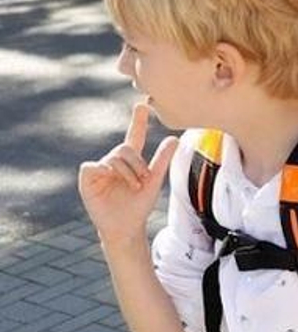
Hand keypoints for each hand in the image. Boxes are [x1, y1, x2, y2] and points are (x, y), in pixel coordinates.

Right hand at [78, 103, 179, 245]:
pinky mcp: (87, 178)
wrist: (126, 226)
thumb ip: (162, 159)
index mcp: (130, 162)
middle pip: (125, 148)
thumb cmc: (139, 205)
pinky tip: (109, 180)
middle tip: (143, 180)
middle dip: (137, 164)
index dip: (138, 121)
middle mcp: (113, 162)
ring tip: (133, 187)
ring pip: (113, 158)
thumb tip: (174, 138)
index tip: (142, 104)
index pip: (133, 136)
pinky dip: (104, 172)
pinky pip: (93, 166)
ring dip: (127, 173)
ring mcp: (100, 169)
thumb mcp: (154, 181)